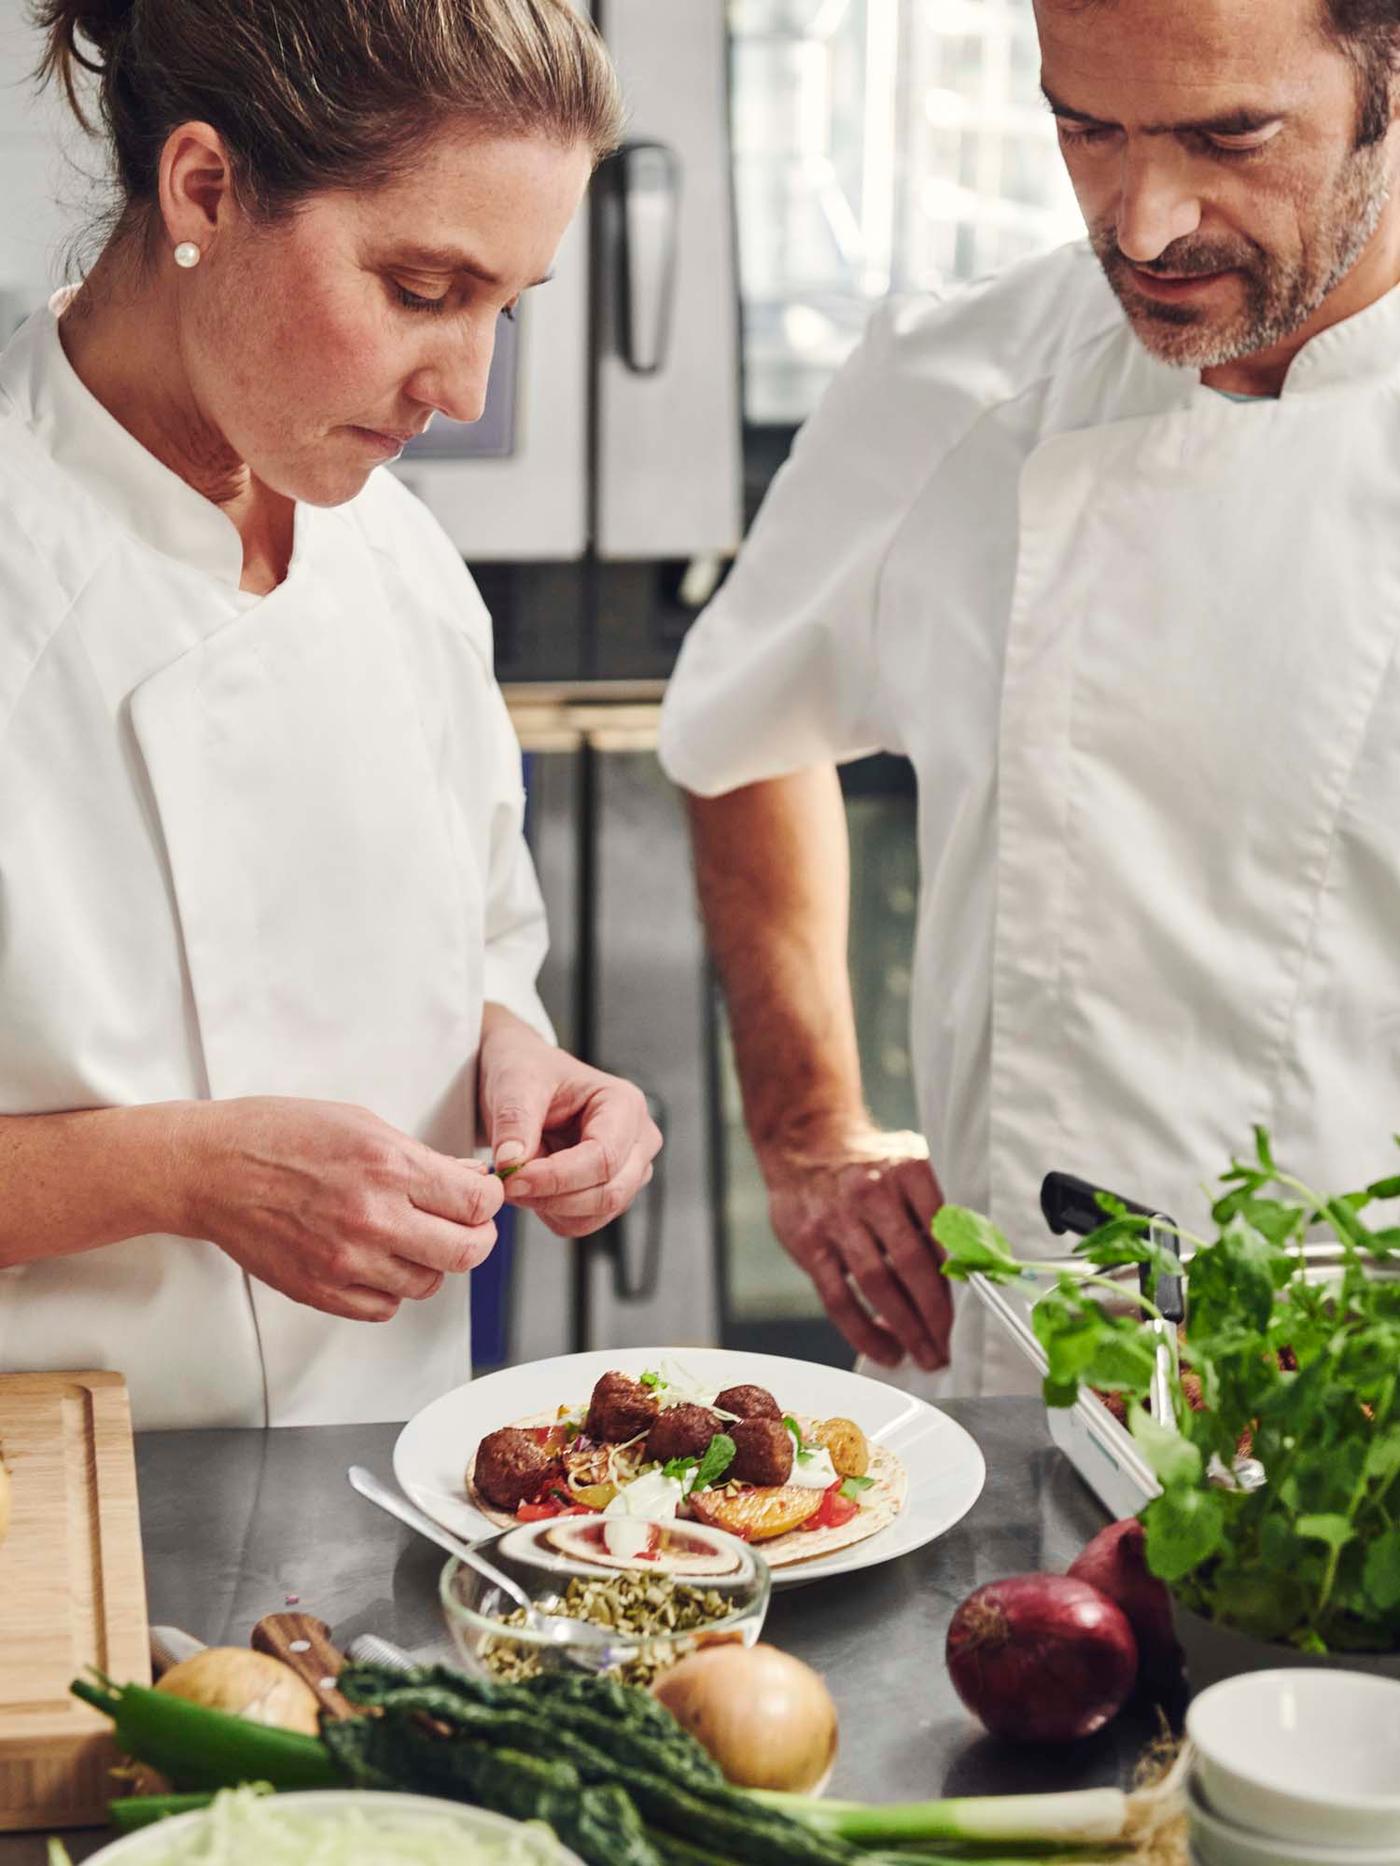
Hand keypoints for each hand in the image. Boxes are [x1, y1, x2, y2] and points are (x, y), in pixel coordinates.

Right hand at [180, 1096, 503, 1321]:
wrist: (212, 1169)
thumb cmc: (281, 1135)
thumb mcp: (363, 1124)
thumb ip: (422, 1158)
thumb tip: (471, 1179)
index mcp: (390, 1167)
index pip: (478, 1203)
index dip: (489, 1199)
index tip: (481, 1196)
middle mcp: (373, 1218)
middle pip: (466, 1252)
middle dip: (475, 1237)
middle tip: (465, 1225)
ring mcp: (346, 1261)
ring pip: (427, 1285)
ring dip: (430, 1264)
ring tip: (412, 1239)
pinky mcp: (320, 1291)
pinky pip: (383, 1308)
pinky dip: (390, 1290)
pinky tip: (378, 1262)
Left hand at [479, 1009, 662, 1238]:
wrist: (523, 1082)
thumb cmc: (528, 1072)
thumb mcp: (514, 1083)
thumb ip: (515, 1121)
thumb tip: (512, 1163)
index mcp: (624, 1104)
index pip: (604, 1157)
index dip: (557, 1177)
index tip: (511, 1179)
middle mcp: (638, 1139)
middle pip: (610, 1193)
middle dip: (553, 1197)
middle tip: (505, 1185)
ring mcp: (630, 1169)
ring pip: (597, 1214)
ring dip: (550, 1207)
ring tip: (515, 1180)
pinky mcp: (610, 1191)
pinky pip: (583, 1222)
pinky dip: (551, 1214)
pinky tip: (531, 1188)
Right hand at [759, 1125, 951, 1372]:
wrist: (807, 1143)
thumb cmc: (870, 1164)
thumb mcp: (910, 1166)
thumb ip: (936, 1211)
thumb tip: (971, 1267)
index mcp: (909, 1171)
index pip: (945, 1231)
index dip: (963, 1276)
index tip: (978, 1308)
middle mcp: (873, 1193)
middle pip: (913, 1263)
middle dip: (937, 1314)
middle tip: (951, 1345)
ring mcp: (838, 1219)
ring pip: (877, 1285)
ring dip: (907, 1329)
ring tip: (926, 1356)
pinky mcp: (810, 1244)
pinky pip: (839, 1299)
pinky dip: (865, 1332)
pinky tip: (886, 1350)